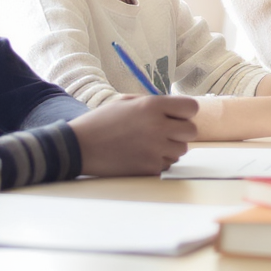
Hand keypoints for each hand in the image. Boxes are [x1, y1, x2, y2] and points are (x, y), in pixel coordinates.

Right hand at [69, 94, 197, 175]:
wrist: (79, 147)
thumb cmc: (101, 122)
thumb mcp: (126, 102)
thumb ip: (153, 103)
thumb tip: (176, 109)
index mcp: (152, 106)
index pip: (191, 107)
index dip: (185, 112)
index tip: (177, 116)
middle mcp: (157, 127)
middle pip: (191, 131)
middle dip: (180, 131)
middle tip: (164, 132)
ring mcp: (155, 149)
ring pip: (181, 150)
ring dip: (170, 148)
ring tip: (148, 144)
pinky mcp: (150, 168)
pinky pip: (167, 165)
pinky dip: (158, 161)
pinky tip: (140, 155)